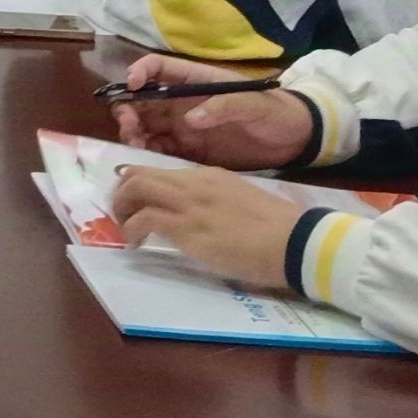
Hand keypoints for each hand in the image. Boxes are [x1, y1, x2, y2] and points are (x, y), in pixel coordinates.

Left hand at [109, 165, 301, 289]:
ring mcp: (190, 203)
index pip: (162, 172)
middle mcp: (194, 183)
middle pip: (139, 174)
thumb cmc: (278, 229)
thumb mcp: (242, 203)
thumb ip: (216, 204)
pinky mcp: (188, 227)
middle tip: (123, 217)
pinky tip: (135, 245)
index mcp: (210, 176)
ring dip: (121, 210)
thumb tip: (200, 219)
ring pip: (135, 188)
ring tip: (125, 231)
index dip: (141, 186)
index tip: (135, 204)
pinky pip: (144, 219)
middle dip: (122, 194)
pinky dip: (131, 231)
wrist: (295, 241)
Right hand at [114, 55, 320, 166]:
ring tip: (136, 146)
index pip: (158, 68)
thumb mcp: (254, 103)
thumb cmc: (276, 111)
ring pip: (147, 126)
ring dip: (135, 133)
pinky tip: (148, 161)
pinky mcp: (191, 151)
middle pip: (144, 100)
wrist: (296, 140)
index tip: (132, 85)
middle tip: (129, 127)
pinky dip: (149, 154)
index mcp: (196, 81)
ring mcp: (185, 128)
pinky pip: (162, 151)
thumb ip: (223, 107)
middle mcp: (183, 102)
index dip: (140, 72)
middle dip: (129, 109)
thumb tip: (189, 120)